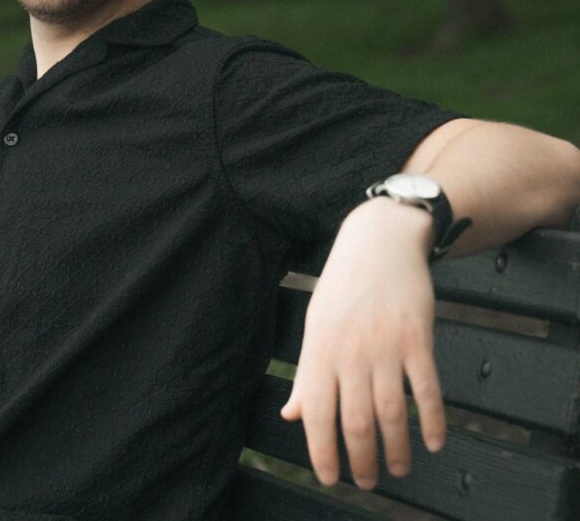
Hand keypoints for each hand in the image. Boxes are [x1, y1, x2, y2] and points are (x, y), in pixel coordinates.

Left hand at [280, 199, 446, 489]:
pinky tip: (433, 442)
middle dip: (361, 460)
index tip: (330, 478)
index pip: (318, 414)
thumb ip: (306, 374)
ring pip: (391, 411)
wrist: (378, 242)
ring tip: (397, 470)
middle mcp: (350, 352)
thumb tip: (292, 415)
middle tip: (367, 483)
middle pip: (355, 420)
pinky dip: (432, 420)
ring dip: (396, 448)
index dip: (323, 451)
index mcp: (320, 350)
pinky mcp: (418, 338)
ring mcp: (386, 346)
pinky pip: (428, 389)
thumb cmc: (342, 288)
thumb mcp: (315, 326)